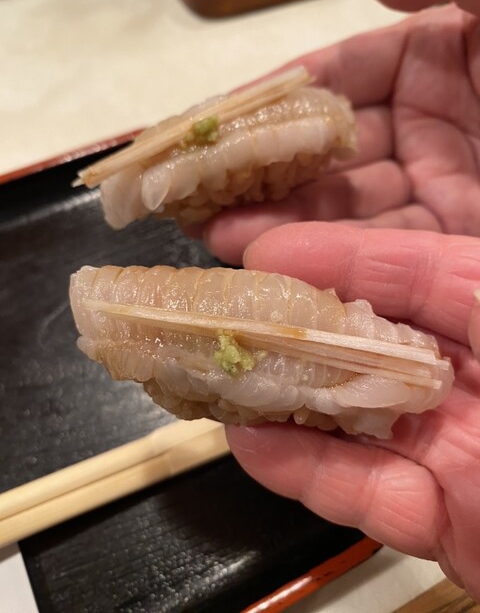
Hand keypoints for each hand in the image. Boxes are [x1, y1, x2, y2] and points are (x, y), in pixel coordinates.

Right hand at [199, 0, 479, 264]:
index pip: (340, 77)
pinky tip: (267, 253)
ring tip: (212, 229)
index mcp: (435, 61)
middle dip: (260, 171)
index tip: (215, 122)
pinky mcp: (451, 244)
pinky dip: (323, 255)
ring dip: (276, 221)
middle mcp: (427, 128)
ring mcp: (438, 189)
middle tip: (196, 189)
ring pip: (344, 207)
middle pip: (329, 152)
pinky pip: (381, 251)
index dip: (276, 99)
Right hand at [226, 222, 479, 599]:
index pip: (417, 269)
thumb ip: (453, 284)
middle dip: (297, 327)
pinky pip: (362, 490)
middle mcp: (478, 376)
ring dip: (286, 399)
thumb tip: (356, 257)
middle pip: (372, 344)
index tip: (269, 252)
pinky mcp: (442, 517)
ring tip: (224, 376)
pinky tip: (253, 443)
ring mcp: (458, 448)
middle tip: (232, 312)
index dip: (340, 254)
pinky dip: (304, 470)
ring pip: (354, 416)